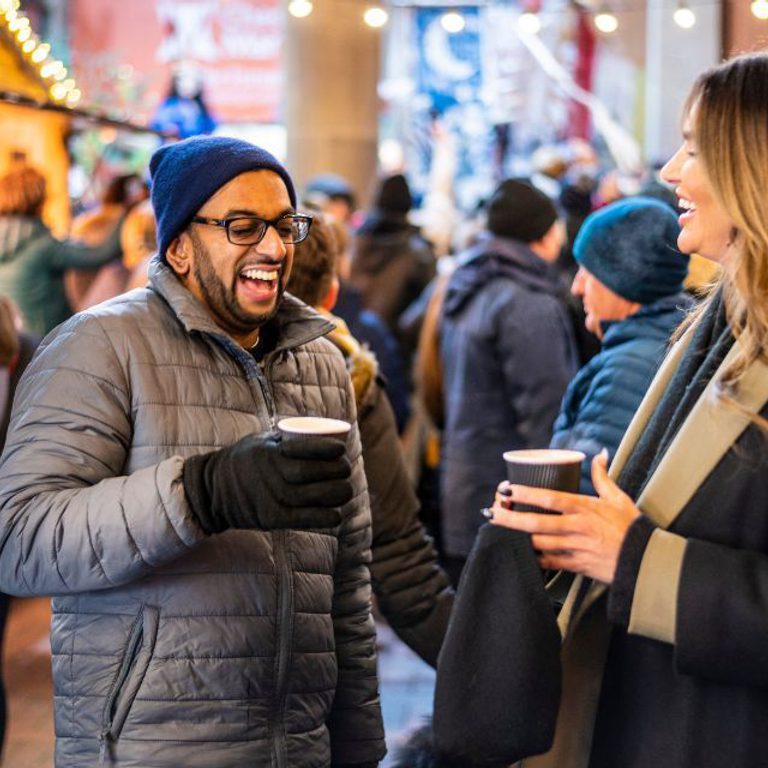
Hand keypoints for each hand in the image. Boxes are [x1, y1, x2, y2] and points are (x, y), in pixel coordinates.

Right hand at [183, 432, 352, 533]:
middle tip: (346, 469)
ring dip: (336, 494)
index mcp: (269, 453)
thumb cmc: (246, 460)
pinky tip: (336, 515)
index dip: (328, 449)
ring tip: (346, 490)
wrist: (214, 489)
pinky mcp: (271, 519)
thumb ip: (286, 439)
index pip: (305, 450)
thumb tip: (322, 430)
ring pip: (311, 497)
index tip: (341, 448)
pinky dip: (323, 518)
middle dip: (337, 471)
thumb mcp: (261, 441)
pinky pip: (302, 519)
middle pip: (312, 474)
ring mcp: (270, 498)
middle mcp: (270, 475)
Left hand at [489, 452, 639, 583]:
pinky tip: (518, 553)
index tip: (507, 489)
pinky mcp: (577, 566)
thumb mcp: (618, 498)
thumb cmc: (631, 528)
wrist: (645, 561)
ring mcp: (575, 548)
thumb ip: (603, 477)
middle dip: (511, 519)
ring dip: (517, 538)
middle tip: (492, 512)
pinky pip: (549, 562)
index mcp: (584, 508)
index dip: (525, 493)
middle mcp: (577, 527)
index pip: (549, 497)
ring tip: (497, 531)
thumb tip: (600, 454)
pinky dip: (533, 558)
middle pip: (537, 522)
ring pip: (539, 543)